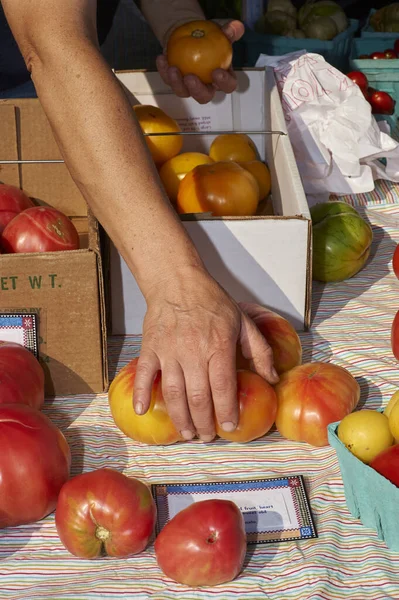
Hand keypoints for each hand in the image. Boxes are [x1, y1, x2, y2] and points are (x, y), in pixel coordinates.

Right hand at [132, 266, 278, 442]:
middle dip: (204, 422)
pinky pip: (144, 374)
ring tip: (187, 432)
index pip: (223, 387)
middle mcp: (193, 351)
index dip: (227, 411)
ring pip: (173, 392)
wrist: (178, 281)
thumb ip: (259, 351)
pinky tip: (142, 410)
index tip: (229, 427)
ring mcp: (169, 351)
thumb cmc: (212, 301)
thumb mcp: (243, 321)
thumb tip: (271, 378)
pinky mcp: (150, 348)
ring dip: (180, 417)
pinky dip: (141, 393)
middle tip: (207, 436)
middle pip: (198, 397)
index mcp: (218, 346)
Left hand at [156, 20, 244, 104]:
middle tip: (189, 77)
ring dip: (176, 83)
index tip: (216, 72)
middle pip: (203, 97)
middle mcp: (206, 87)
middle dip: (196, 90)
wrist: (192, 36)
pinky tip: (161, 58)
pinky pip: (168, 80)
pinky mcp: (175, 81)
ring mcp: (189, 87)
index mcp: (222, 79)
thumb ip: (230, 31)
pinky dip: (164, 70)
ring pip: (183, 92)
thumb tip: (235, 27)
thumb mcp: (221, 33)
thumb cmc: (210, 38)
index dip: (224, 83)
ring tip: (172, 68)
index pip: (228, 86)